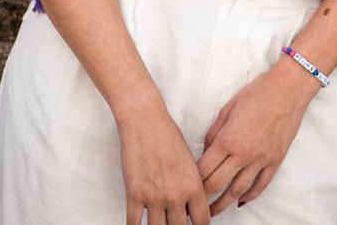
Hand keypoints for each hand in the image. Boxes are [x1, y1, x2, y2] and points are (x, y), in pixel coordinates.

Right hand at [115, 99, 210, 224]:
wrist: (145, 121)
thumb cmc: (168, 136)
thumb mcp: (189, 161)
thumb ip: (192, 185)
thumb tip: (189, 205)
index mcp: (193, 186)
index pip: (202, 221)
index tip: (194, 224)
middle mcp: (176, 195)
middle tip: (176, 222)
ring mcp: (154, 197)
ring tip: (160, 222)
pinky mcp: (134, 194)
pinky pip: (134, 224)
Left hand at [196, 60, 318, 214]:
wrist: (288, 89)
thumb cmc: (257, 93)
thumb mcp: (228, 109)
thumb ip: (214, 133)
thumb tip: (206, 151)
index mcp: (228, 139)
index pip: (204, 169)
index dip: (192, 180)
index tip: (186, 186)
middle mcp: (243, 154)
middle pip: (217, 185)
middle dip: (203, 198)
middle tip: (195, 204)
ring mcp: (261, 159)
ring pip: (238, 191)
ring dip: (224, 204)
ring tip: (213, 212)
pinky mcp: (275, 161)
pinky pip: (261, 185)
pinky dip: (250, 196)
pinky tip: (241, 202)